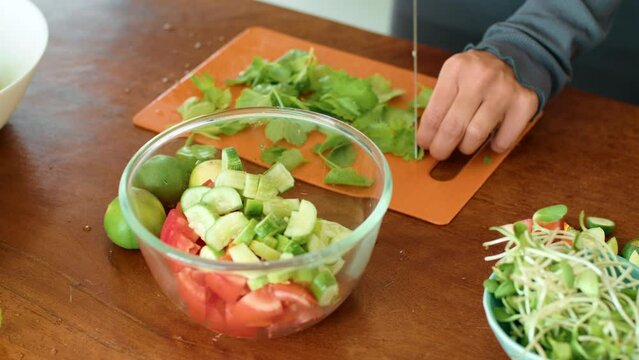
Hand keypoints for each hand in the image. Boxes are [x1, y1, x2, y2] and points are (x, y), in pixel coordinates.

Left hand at [417, 50, 537, 159]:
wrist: (512, 57)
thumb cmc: (474, 75)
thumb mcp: (452, 76)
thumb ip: (440, 102)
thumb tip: (427, 138)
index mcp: (456, 69)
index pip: (435, 113)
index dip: (426, 135)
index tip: (424, 144)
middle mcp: (481, 78)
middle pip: (453, 127)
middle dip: (441, 147)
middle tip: (439, 153)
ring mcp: (504, 90)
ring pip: (476, 135)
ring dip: (466, 147)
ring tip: (464, 144)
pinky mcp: (524, 103)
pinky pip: (505, 139)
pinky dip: (496, 146)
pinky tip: (492, 140)